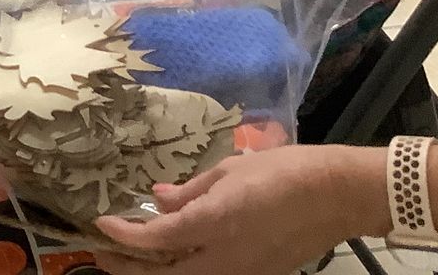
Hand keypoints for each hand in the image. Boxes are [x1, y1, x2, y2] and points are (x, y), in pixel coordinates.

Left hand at [93, 145, 381, 274]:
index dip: (123, 235)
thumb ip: (190, 191)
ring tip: (132, 259)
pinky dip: (185, 270)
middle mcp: (225, 258)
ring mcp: (243, 273)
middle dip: (128, 269)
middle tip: (102, 255)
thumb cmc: (282, 171)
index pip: (155, 239)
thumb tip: (159, 199)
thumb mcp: (228, 171)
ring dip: (155, 273)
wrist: (337, 195)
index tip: (100, 223)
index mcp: (214, 224)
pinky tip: (173, 255)